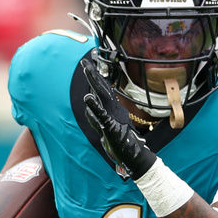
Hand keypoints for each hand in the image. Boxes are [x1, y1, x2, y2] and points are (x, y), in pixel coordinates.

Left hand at [81, 57, 156, 179]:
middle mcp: (113, 109)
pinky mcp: (110, 127)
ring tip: (87, 69)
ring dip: (93, 82)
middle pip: (101, 88)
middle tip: (84, 61)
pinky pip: (101, 115)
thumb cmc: (119, 142)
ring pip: (101, 97)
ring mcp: (112, 117)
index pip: (101, 90)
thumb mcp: (104, 127)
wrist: (133, 156)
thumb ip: (95, 117)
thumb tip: (88, 106)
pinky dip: (94, 106)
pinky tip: (87, 98)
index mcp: (112, 108)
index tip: (88, 64)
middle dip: (92, 74)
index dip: (94, 77)